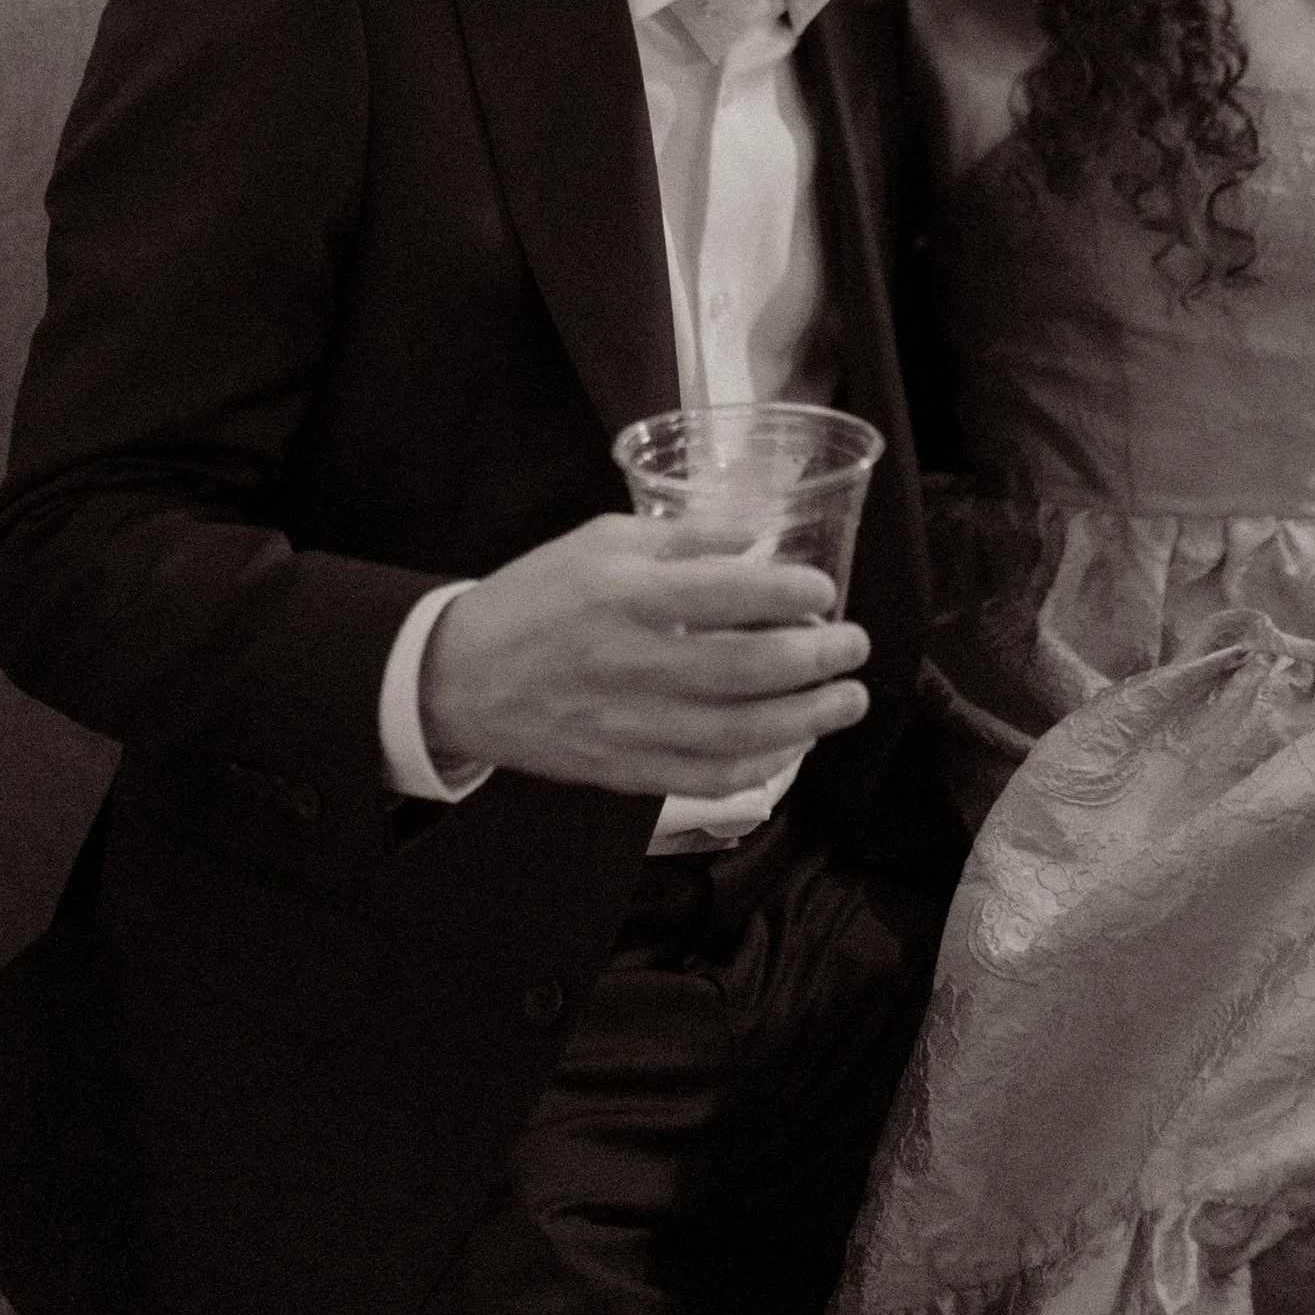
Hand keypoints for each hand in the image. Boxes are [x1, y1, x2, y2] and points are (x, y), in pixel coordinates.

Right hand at [419, 515, 870, 796]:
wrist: (459, 676)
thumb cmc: (536, 597)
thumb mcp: (600, 540)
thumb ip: (683, 538)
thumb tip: (757, 536)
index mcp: (624, 595)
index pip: (728, 593)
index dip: (790, 594)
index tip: (824, 592)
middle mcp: (631, 663)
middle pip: (746, 670)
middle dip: (817, 660)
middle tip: (854, 647)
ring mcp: (628, 725)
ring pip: (738, 735)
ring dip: (807, 720)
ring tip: (846, 700)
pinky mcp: (624, 770)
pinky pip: (707, 778)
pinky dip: (760, 768)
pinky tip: (791, 747)